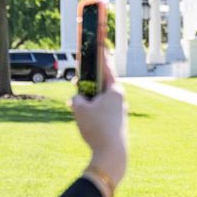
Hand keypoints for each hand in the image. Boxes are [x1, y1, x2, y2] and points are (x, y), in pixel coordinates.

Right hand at [72, 52, 126, 188]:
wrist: (112, 154)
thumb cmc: (97, 128)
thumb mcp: (79, 109)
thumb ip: (77, 99)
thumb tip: (78, 100)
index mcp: (114, 90)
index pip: (105, 66)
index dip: (99, 54)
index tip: (99, 42)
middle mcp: (120, 99)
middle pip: (102, 84)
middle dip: (88, 84)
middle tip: (77, 83)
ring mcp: (119, 112)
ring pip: (100, 100)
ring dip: (88, 102)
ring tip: (78, 109)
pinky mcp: (117, 124)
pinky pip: (101, 113)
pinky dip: (91, 114)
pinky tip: (84, 122)